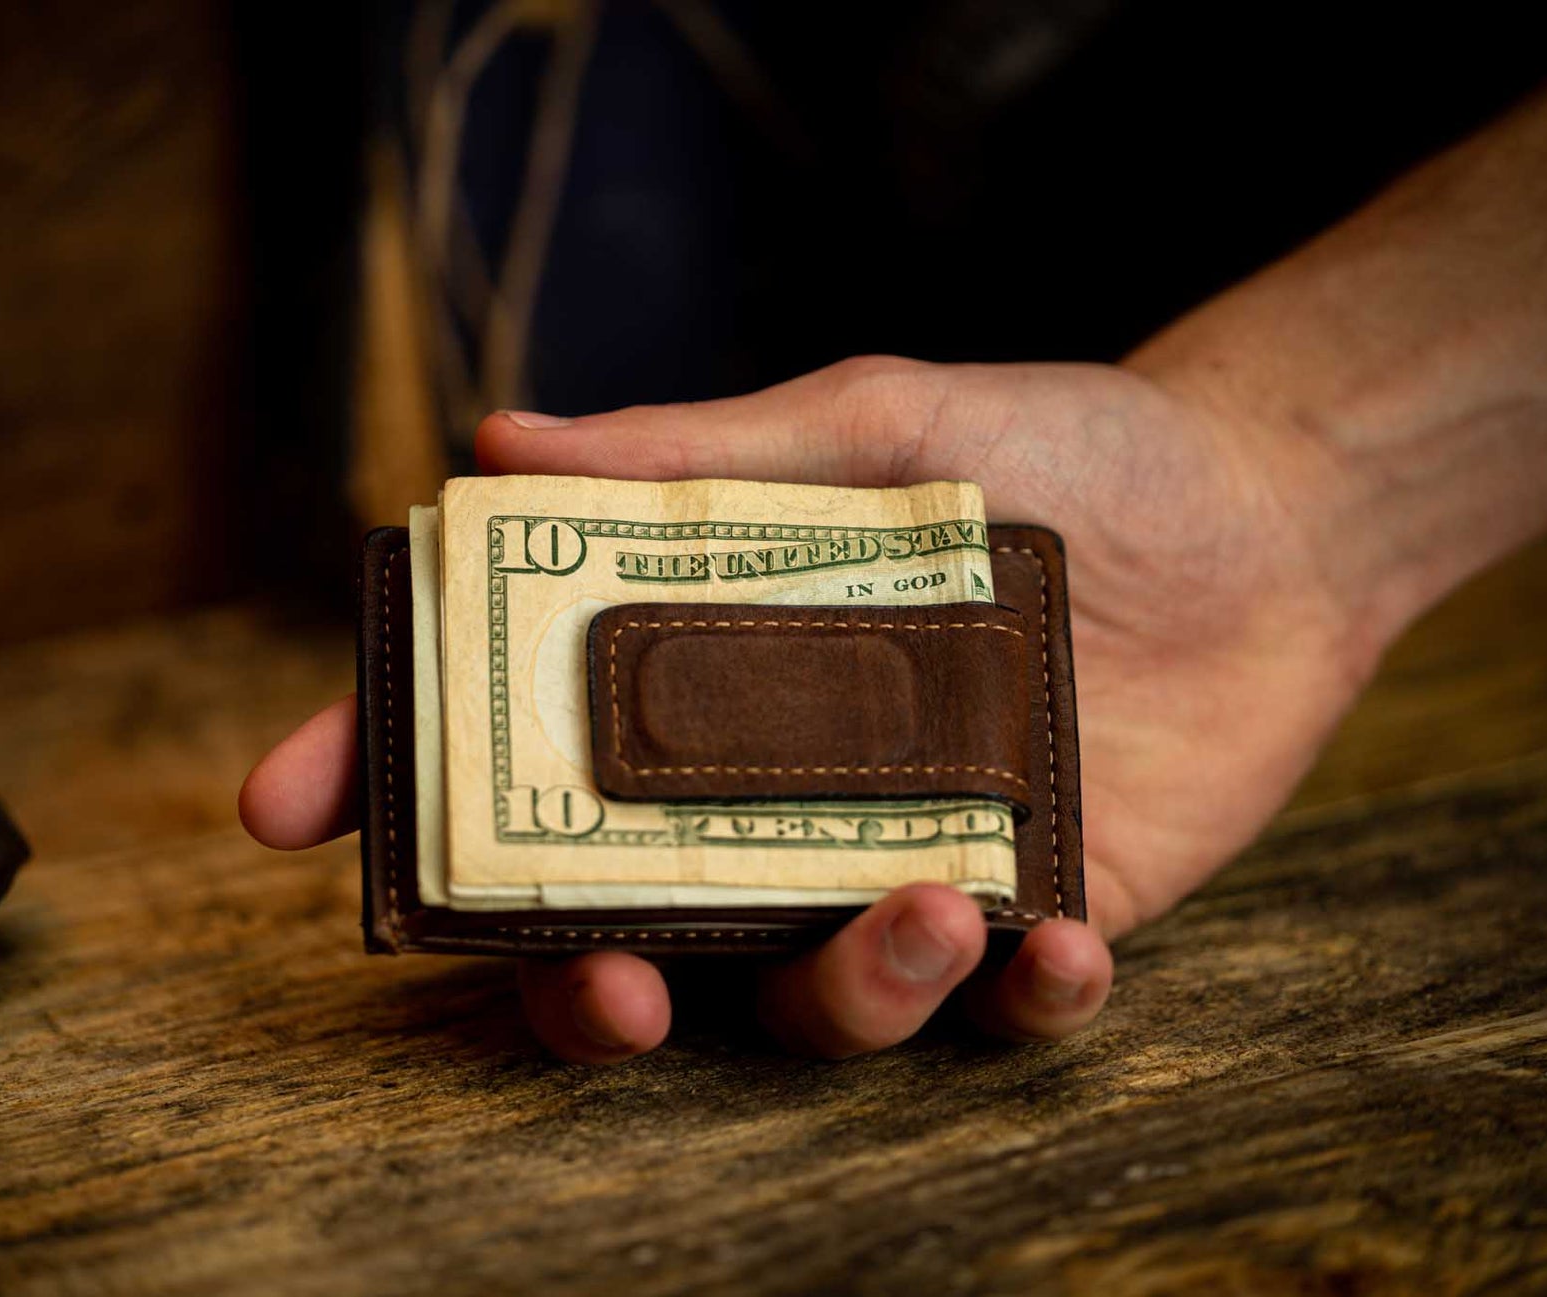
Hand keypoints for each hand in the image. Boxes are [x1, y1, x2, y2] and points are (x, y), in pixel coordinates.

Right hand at [242, 354, 1379, 1060]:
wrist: (1264, 509)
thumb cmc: (1048, 450)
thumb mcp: (868, 425)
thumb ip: (695, 453)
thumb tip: (496, 438)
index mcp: (704, 688)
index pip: (512, 753)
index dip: (393, 783)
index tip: (282, 808)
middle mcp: (777, 801)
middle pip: (622, 939)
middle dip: (578, 995)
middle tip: (600, 985)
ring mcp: (900, 871)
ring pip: (808, 1008)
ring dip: (845, 990)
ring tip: (928, 905)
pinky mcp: (1041, 916)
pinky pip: (1001, 1014)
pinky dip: (1020, 1004)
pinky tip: (1052, 945)